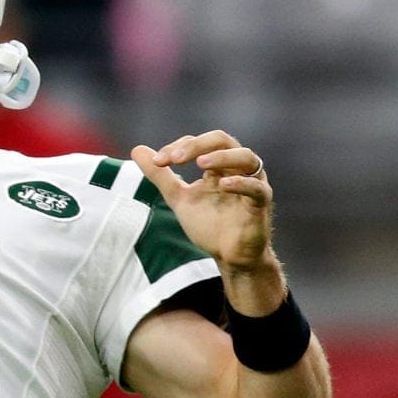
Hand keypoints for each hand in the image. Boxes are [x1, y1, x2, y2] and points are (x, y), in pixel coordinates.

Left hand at [131, 130, 273, 271]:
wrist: (228, 256)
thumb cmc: (208, 225)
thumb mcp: (178, 198)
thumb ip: (160, 176)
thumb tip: (136, 149)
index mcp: (217, 166)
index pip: (199, 143)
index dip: (178, 147)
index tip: (157, 161)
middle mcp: (236, 170)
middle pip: (223, 141)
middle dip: (197, 145)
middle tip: (175, 159)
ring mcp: (251, 185)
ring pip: (247, 157)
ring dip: (222, 157)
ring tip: (201, 162)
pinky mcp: (261, 205)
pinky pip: (257, 188)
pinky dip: (242, 183)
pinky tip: (223, 184)